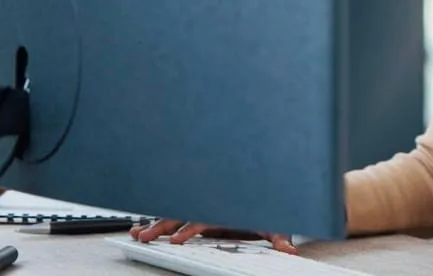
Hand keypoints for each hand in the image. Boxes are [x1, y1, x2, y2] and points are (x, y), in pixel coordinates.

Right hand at [130, 219, 296, 253]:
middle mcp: (211, 207)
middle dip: (162, 225)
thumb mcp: (275, 224)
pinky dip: (158, 222)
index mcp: (225, 208)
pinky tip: (139, 228)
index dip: (189, 229)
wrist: (264, 190)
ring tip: (135, 233)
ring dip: (155, 223)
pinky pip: (175, 217)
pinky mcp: (198, 216)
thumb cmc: (267, 208)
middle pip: (182, 214)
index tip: (176, 240)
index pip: (203, 218)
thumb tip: (289, 251)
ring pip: (174, 214)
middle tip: (144, 237)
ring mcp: (203, 210)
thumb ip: (280, 238)